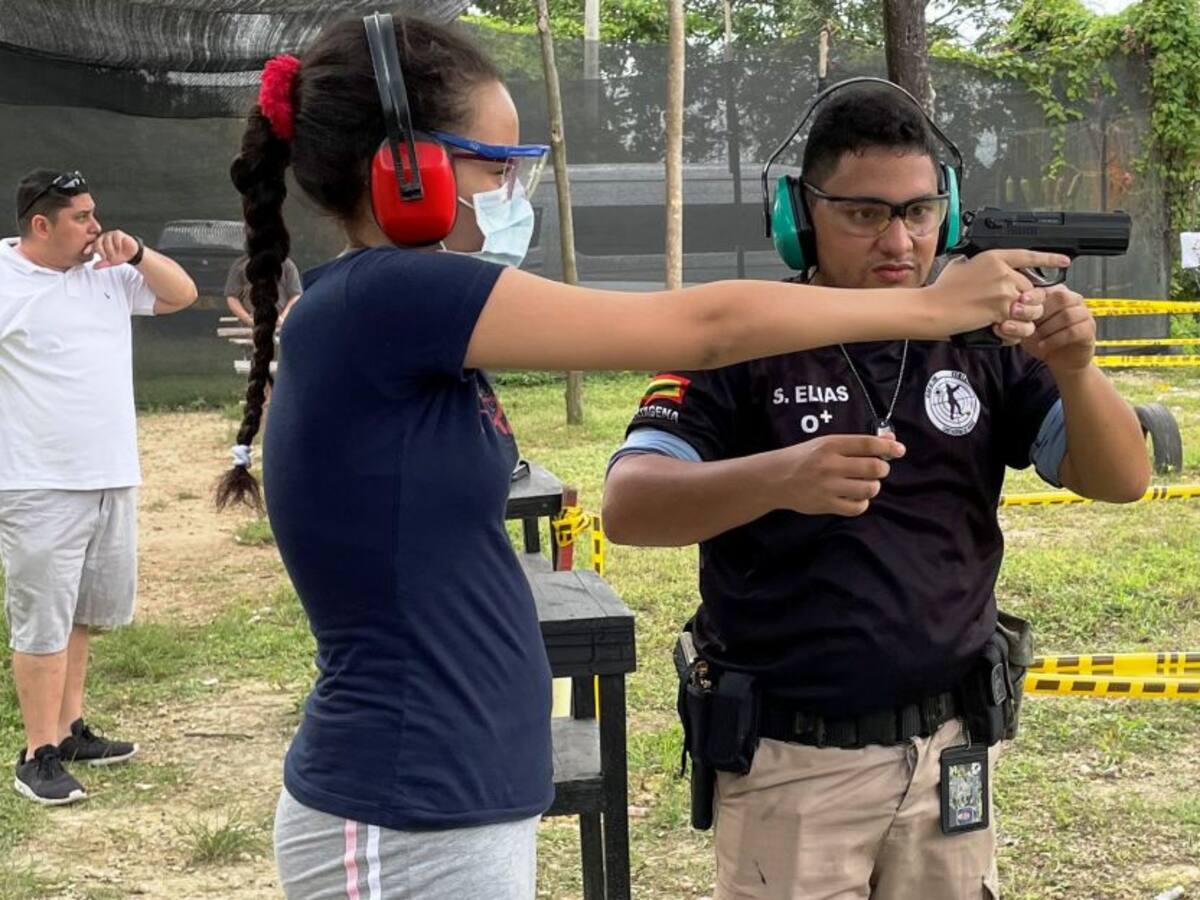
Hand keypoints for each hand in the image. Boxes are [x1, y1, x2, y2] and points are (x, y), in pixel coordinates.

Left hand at [91, 230, 140, 269]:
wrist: (132, 254)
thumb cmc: (120, 256)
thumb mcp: (111, 262)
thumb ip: (103, 264)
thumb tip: (94, 267)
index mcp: (100, 243)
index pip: (92, 245)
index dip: (89, 248)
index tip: (86, 252)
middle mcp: (104, 238)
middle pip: (98, 241)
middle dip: (100, 250)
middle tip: (104, 258)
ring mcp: (111, 235)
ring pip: (107, 239)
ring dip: (110, 248)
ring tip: (114, 255)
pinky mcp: (118, 233)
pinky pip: (115, 236)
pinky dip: (117, 243)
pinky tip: (119, 248)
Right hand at [766, 434, 904, 516]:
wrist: (775, 478)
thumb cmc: (803, 458)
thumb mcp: (826, 443)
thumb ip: (857, 443)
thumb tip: (890, 438)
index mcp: (830, 445)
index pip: (868, 444)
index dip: (889, 446)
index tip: (899, 449)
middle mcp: (830, 465)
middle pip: (874, 468)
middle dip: (882, 468)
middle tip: (876, 469)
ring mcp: (828, 486)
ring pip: (869, 488)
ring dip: (873, 486)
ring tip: (865, 483)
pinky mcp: (826, 504)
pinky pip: (857, 507)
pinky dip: (862, 502)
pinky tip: (855, 497)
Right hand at [929, 250, 1069, 337]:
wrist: (931, 309)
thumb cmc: (940, 291)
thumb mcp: (960, 266)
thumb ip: (979, 266)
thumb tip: (984, 270)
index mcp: (994, 257)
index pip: (1028, 256)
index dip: (1049, 259)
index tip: (1065, 260)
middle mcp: (1003, 272)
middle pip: (1030, 288)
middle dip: (1023, 301)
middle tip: (1008, 310)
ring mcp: (1004, 292)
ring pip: (1029, 307)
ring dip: (1021, 316)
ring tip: (1005, 320)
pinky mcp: (1001, 312)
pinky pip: (1018, 324)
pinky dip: (1011, 331)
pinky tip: (997, 330)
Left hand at [1022, 285, 1094, 371]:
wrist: (1061, 360)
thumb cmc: (1044, 340)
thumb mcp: (1026, 330)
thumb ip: (1018, 322)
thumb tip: (1006, 317)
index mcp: (1057, 294)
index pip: (1047, 288)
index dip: (1034, 296)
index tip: (1021, 302)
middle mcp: (1073, 300)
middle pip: (1060, 298)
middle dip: (1040, 312)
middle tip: (1027, 325)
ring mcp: (1084, 314)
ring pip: (1067, 315)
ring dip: (1048, 328)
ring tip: (1037, 337)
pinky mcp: (1089, 330)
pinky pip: (1074, 331)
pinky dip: (1056, 339)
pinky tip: (1044, 345)